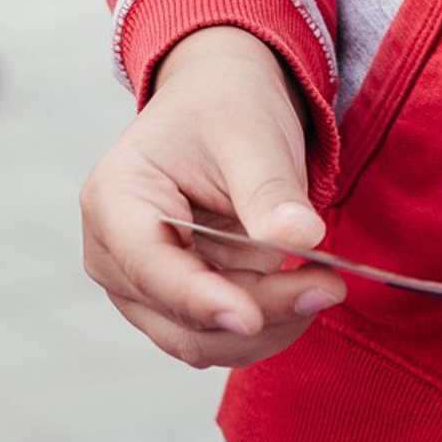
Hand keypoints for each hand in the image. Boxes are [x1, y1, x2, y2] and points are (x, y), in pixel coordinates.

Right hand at [81, 25, 341, 369]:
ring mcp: (140, 285)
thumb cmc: (224, 105)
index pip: (149, 266)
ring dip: (269, 323)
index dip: (200, 299)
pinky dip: (265, 324)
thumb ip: (270, 190)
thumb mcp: (251, 132)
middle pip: (181, 316)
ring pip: (202, 341)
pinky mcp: (172, 304)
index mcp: (115, 197)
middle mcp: (113, 252)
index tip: (252, 317)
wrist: (222, 100)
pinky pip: (218, 337)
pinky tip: (299, 288)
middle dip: (259, 311)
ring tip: (322, 281)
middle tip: (329, 285)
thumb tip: (300, 239)